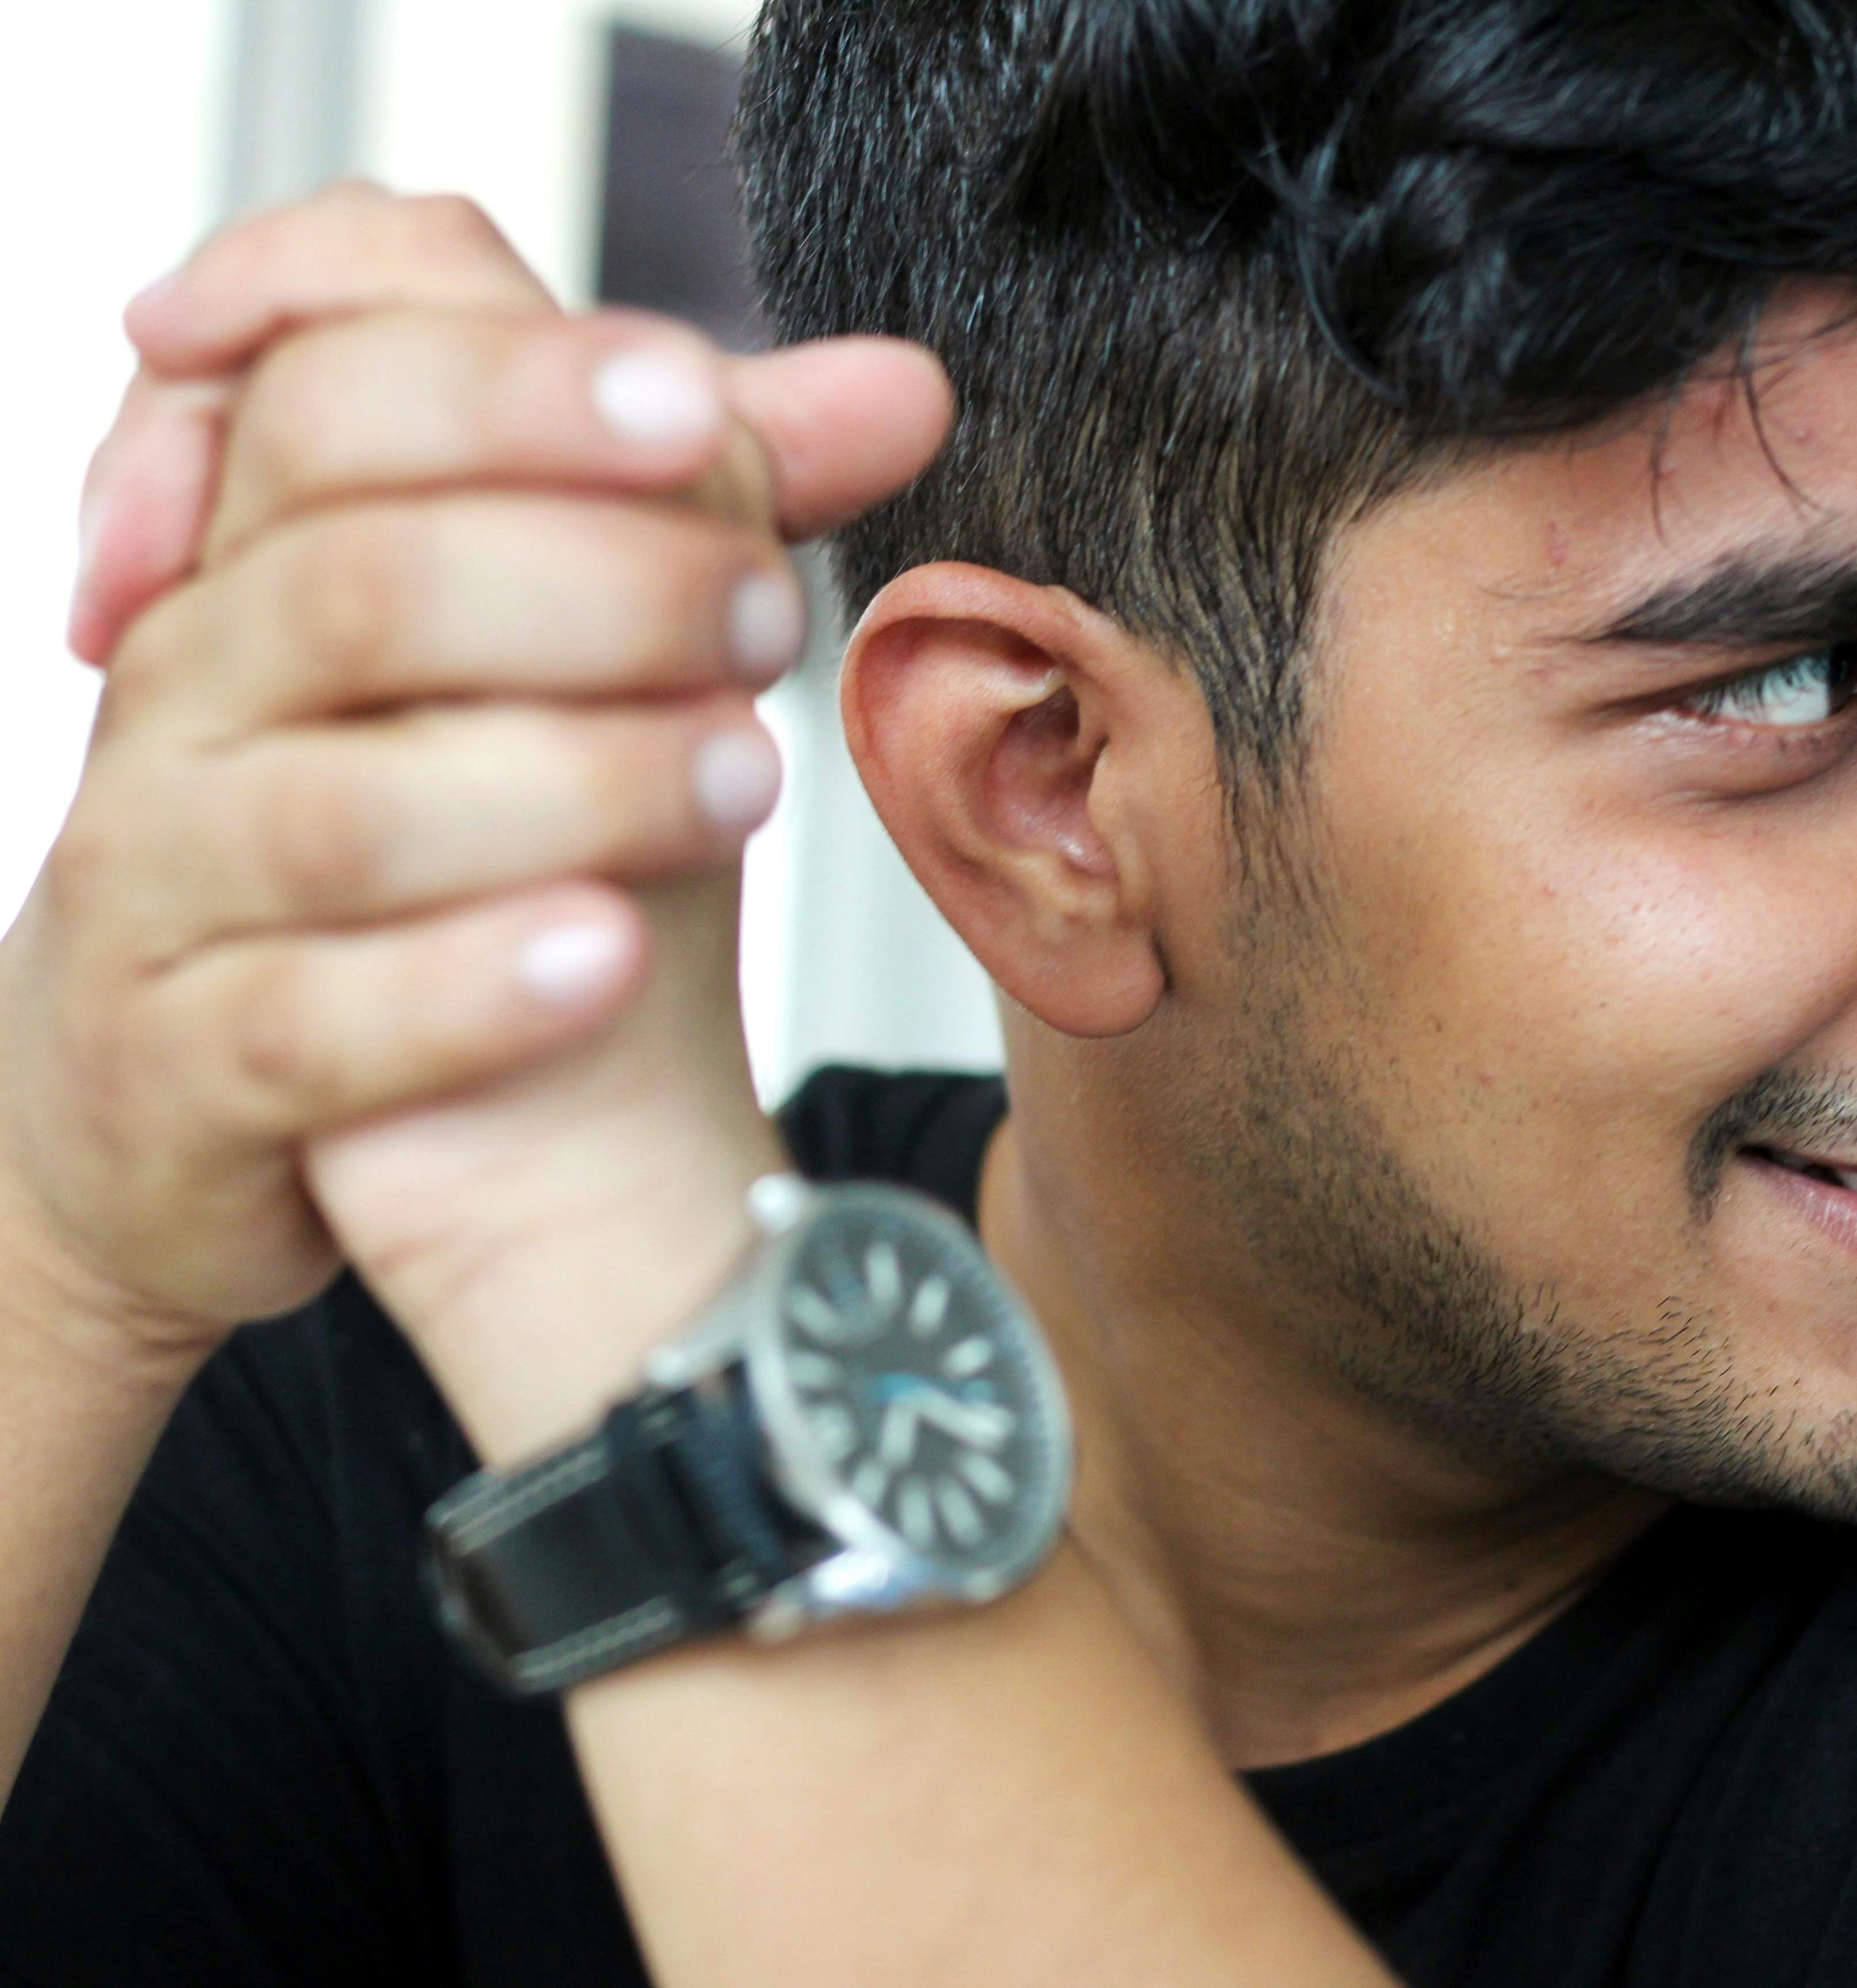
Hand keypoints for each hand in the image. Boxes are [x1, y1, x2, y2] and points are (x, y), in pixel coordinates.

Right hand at [6, 187, 949, 1414]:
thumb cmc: (443, 836)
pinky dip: (470, 986)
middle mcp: (185, 695)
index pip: (333, 391)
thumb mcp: (546, 654)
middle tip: (773, 615)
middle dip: (596, 583)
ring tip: (747, 776)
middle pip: (359, 581)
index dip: (519, 385)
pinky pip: (306, 1022)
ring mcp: (160, 883)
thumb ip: (689, 511)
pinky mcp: (182, 1067)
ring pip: (340, 810)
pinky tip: (615, 952)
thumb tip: (898, 391)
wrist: (274, 1081)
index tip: (701, 410)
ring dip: (572, 781)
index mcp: (262, 554)